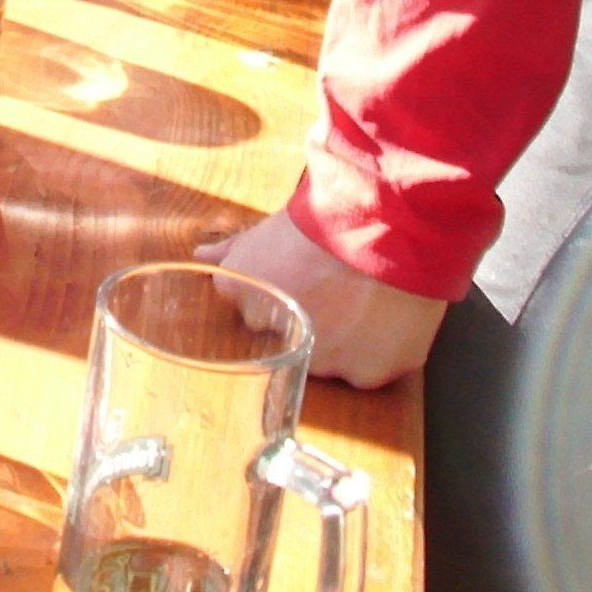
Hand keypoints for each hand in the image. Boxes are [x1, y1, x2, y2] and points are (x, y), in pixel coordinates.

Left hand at [197, 207, 451, 389]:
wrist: (386, 222)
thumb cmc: (326, 216)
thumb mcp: (270, 227)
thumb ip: (232, 249)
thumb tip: (201, 254)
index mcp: (242, 297)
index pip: (252, 308)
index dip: (282, 289)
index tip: (302, 275)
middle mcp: (276, 339)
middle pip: (290, 337)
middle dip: (309, 317)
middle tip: (338, 286)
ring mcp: (323, 363)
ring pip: (331, 358)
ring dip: (345, 338)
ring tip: (369, 298)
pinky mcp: (366, 375)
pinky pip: (370, 370)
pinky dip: (380, 351)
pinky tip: (390, 318)